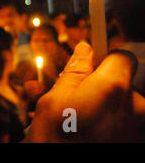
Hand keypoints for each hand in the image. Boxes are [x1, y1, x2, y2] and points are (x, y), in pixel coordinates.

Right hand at [25, 42, 144, 141]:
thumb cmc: (56, 142)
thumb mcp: (54, 102)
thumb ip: (74, 72)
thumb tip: (84, 49)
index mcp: (114, 88)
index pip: (123, 56)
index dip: (105, 59)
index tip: (93, 66)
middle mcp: (138, 106)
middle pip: (125, 84)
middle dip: (104, 89)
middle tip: (78, 103)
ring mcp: (141, 128)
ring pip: (126, 107)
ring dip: (107, 111)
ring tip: (80, 125)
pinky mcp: (138, 140)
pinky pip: (127, 125)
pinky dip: (113, 126)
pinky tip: (91, 134)